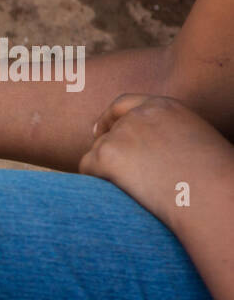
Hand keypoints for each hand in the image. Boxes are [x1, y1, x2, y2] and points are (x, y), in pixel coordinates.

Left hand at [79, 94, 233, 228]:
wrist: (210, 194)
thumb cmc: (211, 178)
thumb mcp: (192, 141)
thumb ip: (163, 136)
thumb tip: (144, 154)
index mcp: (164, 107)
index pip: (123, 105)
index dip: (108, 119)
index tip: (98, 132)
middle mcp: (138, 115)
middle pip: (106, 134)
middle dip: (108, 154)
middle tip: (120, 178)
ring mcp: (119, 133)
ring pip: (96, 154)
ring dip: (106, 172)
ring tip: (138, 190)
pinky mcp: (106, 155)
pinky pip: (87, 170)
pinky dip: (97, 183)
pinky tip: (123, 193)